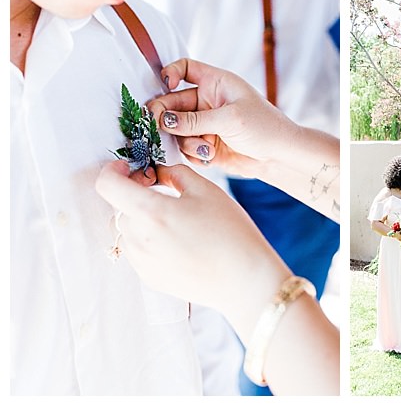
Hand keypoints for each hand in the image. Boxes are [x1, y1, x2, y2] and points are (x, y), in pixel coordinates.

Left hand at [95, 160, 289, 323]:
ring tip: (176, 220)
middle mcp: (139, 239)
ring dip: (142, 218)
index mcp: (151, 212)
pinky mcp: (149, 278)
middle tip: (163, 191)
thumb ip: (175, 173)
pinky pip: (138, 250)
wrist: (244, 280)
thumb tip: (159, 172)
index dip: (113, 170)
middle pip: (120, 207)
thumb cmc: (230, 234)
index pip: (107, 185)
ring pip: (128, 229)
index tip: (128, 168)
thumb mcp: (207, 190)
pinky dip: (149, 240)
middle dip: (136, 194)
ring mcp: (141, 262)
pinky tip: (179, 241)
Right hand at [147, 58, 299, 176]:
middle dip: (165, 115)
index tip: (166, 84)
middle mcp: (207, 101)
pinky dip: (193, 153)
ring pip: (176, 129)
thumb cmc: (265, 128)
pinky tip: (209, 156)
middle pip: (172, 102)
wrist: (280, 157)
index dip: (170, 73)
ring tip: (205, 147)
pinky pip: (186, 148)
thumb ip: (195, 120)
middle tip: (160, 126)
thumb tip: (163, 120)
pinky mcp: (205, 145)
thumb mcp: (230, 118)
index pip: (185, 68)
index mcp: (216, 83)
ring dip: (185, 140)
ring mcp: (205, 124)